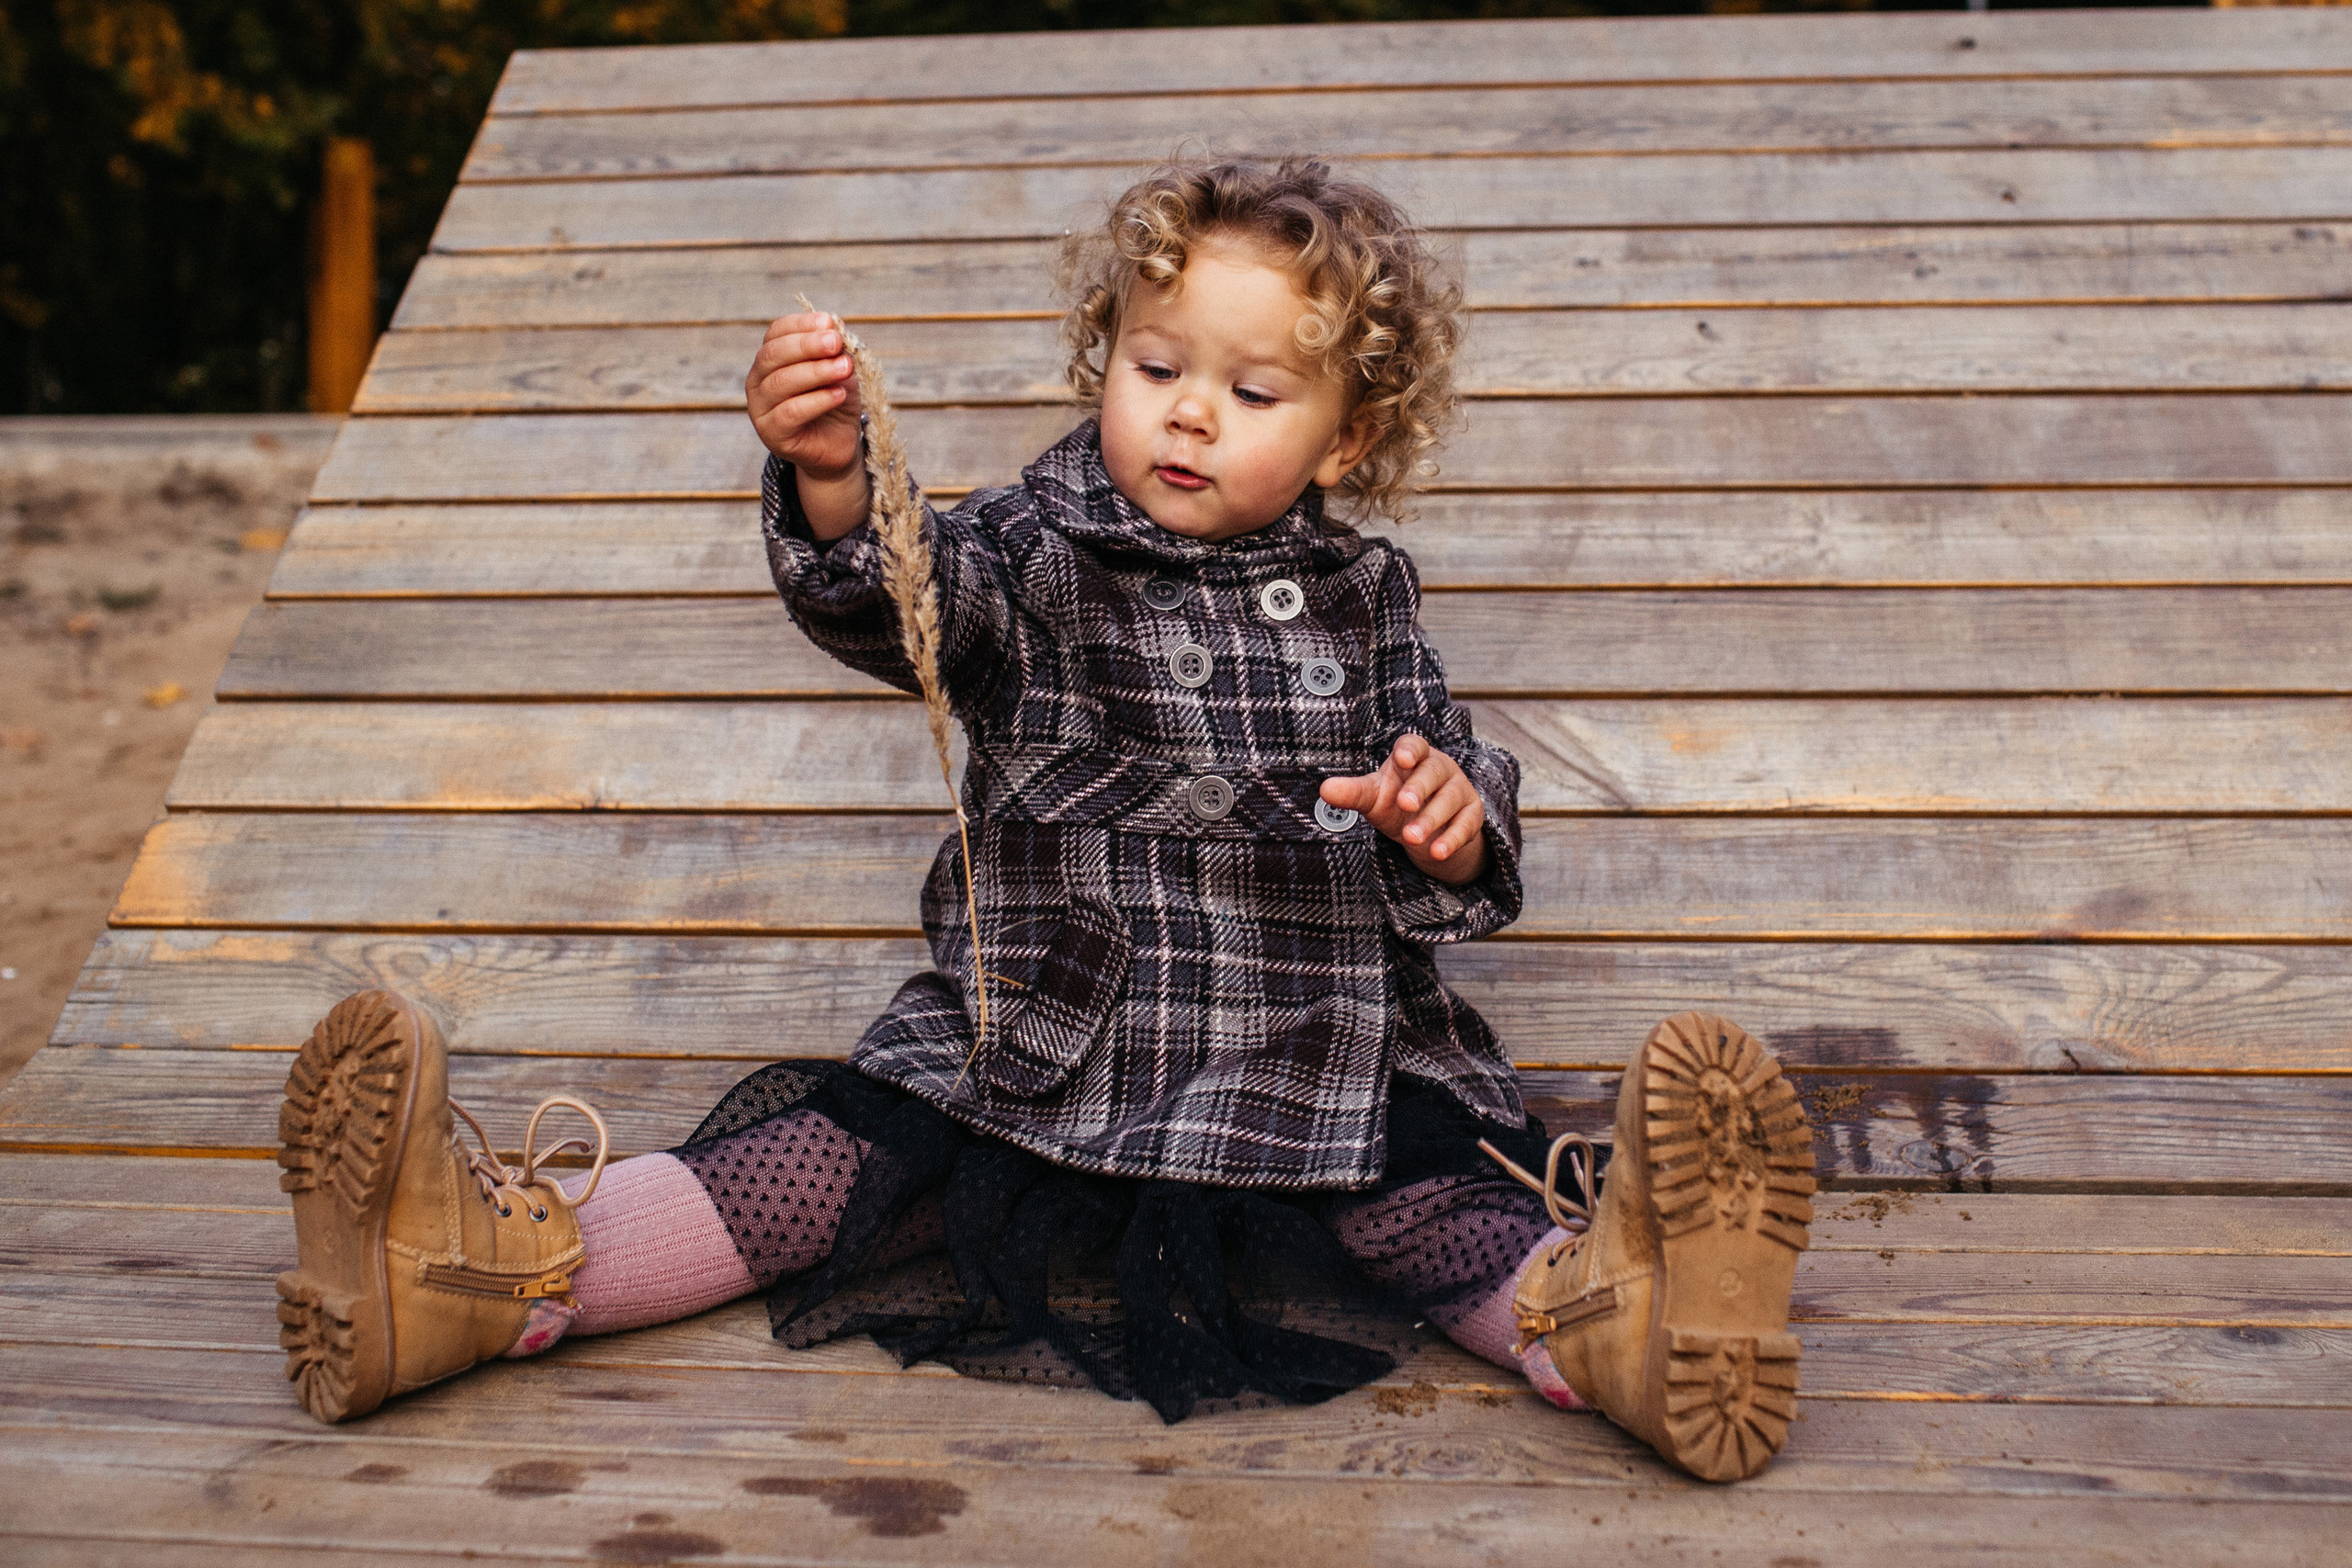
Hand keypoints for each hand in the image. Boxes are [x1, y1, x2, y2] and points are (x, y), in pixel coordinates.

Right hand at [745, 311, 864, 479]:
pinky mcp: (772, 434)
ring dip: (816, 372)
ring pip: (781, 382)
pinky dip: (817, 401)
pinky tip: (839, 394)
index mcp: (770, 359)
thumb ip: (834, 350)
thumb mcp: (840, 369)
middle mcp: (758, 380)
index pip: (776, 333)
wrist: (838, 445)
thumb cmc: (835, 401)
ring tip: (845, 368)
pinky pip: (790, 412)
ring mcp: (760, 408)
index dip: (801, 324)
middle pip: (773, 354)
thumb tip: (834, 324)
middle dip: (807, 345)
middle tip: (836, 342)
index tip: (830, 322)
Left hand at [1321, 733, 1488, 885]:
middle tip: (1404, 805)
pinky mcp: (1472, 814)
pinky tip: (1437, 852)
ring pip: (1449, 800)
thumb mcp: (1373, 798)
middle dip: (1419, 788)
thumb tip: (1324, 789)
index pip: (1414, 744)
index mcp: (1414, 757)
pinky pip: (1466, 824)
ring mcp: (1459, 790)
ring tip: (1411, 839)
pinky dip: (1452, 839)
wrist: (1429, 831)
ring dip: (1431, 819)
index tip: (1402, 759)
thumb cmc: (1397, 803)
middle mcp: (1439, 768)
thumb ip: (1352, 793)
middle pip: (1433, 771)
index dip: (1409, 749)